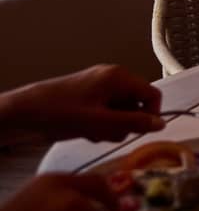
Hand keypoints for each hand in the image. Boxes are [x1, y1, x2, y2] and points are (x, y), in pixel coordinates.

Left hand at [0, 65, 162, 142]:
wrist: (25, 112)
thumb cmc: (62, 113)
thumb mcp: (101, 122)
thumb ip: (134, 123)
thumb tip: (161, 124)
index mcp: (119, 77)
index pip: (152, 95)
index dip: (150, 115)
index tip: (137, 132)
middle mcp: (112, 77)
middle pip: (136, 103)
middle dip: (126, 122)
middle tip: (107, 133)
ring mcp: (99, 86)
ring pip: (122, 110)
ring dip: (113, 125)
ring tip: (93, 131)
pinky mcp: (89, 96)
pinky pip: (108, 110)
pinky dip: (102, 122)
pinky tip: (86, 129)